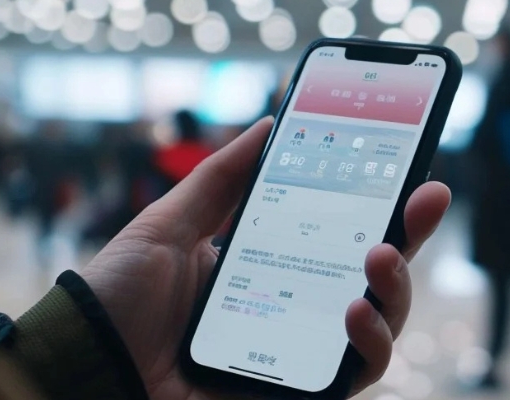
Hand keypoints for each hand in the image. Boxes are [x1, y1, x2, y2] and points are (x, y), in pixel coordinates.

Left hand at [79, 117, 450, 398]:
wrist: (86, 366)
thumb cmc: (117, 302)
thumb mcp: (168, 225)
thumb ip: (221, 180)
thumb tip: (269, 126)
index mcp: (272, 269)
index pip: (343, 238)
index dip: (386, 208)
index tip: (413, 174)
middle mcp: (295, 312)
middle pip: (376, 279)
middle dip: (411, 237)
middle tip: (423, 200)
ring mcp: (301, 356)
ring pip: (383, 326)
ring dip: (397, 288)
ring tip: (379, 257)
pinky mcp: (299, 394)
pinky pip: (358, 373)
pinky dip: (370, 342)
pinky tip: (356, 311)